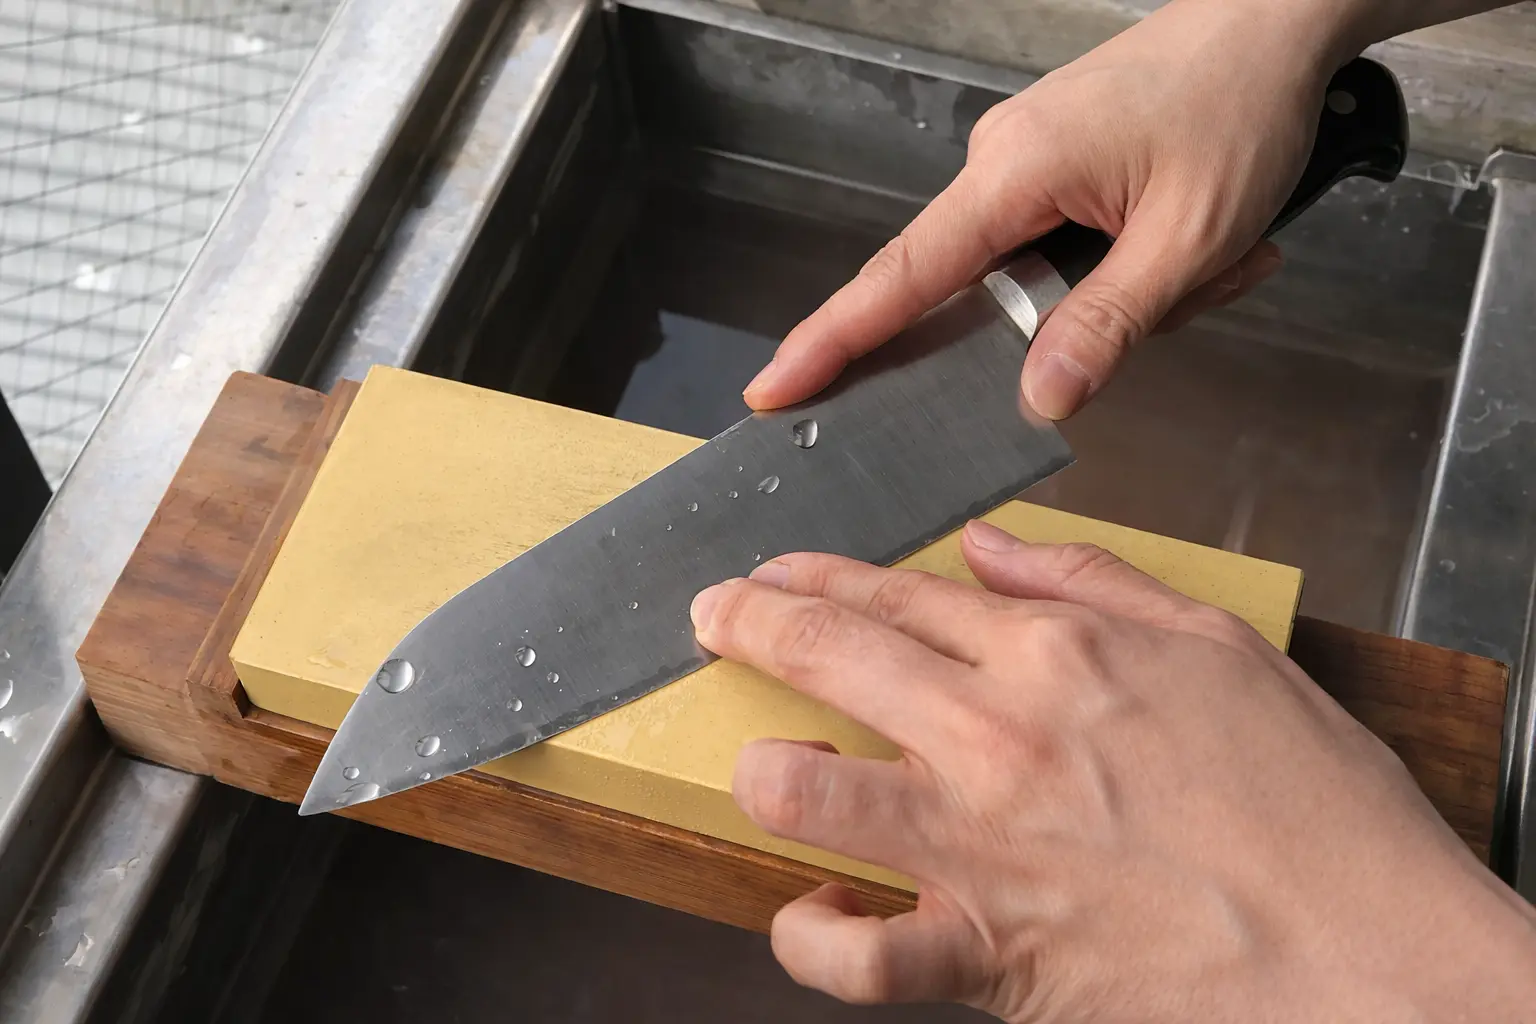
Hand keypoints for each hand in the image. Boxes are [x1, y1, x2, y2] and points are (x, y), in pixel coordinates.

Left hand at [690, 523, 1535, 1021]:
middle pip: (828, 652)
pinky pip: (856, 956)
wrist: (1371, 958)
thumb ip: (1093, 581)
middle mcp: (997, 736)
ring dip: (759, 770)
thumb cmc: (1313, 805)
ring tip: (753, 764)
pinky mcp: (983, 956)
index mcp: (1054, 654)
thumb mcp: (1218, 647)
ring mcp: (978, 847)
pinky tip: (811, 915)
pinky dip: (814, 939)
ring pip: (805, 789)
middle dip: (746, 622)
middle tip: (710, 616)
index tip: (771, 571)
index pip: (896, 592)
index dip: (814, 575)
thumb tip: (993, 548)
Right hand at [741, 0, 1361, 420]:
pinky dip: (1131, 261)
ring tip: (1221, 253)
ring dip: (1130, 289)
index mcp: (1013, 174)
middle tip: (1198, 283)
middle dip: (1087, 317)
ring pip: (1042, 279)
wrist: (1275, 18)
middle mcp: (998, 164)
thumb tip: (1039, 399)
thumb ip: (1107, 326)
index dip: (835, 339)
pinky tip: (1205, 240)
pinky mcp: (1052, 163)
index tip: (776, 386)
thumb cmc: (1239, 106)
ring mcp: (1024, 162)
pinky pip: (1063, 247)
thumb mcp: (1189, 238)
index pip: (901, 276)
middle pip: (989, 293)